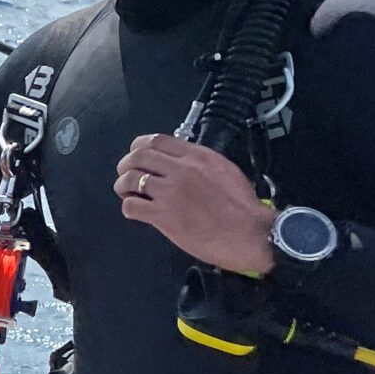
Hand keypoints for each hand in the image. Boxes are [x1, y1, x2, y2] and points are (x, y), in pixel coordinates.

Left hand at [114, 134, 274, 275]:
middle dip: (126, 165)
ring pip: (131, 179)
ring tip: (128, 193)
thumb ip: (200, 164)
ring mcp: (171, 192)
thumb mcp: (225, 171)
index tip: (137, 155)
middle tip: (126, 175)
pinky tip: (136, 211)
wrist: (251, 233)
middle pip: (138, 156)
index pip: (157, 140)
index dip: (140, 147)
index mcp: (198, 156)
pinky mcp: (164, 216)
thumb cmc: (243, 207)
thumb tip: (180, 164)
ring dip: (123, 185)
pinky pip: (132, 206)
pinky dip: (129, 207)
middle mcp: (181, 170)